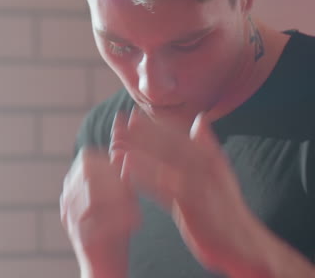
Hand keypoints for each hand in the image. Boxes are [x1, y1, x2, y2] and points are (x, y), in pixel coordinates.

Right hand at [60, 112, 140, 277]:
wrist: (105, 271)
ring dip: (118, 196)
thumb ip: (122, 178)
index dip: (112, 158)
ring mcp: (71, 217)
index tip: (135, 166)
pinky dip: (119, 217)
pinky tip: (135, 221)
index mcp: (74, 187)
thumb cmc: (115, 234)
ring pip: (92, 192)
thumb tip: (129, 150)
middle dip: (115, 175)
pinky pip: (98, 219)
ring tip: (135, 205)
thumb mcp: (120, 201)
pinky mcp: (81, 236)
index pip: (88, 157)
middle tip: (134, 186)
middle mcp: (68, 199)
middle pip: (88, 170)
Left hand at [110, 109, 262, 274]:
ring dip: (140, 151)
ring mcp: (202, 186)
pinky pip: (166, 189)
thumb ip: (206, 147)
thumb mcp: (219, 175)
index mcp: (212, 159)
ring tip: (115, 143)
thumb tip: (199, 119)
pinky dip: (145, 177)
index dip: (155, 123)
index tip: (132, 113)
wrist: (244, 245)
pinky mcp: (195, 207)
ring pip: (166, 163)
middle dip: (142, 132)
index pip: (181, 135)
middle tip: (117, 121)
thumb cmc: (225, 210)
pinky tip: (126, 170)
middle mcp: (208, 168)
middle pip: (170, 144)